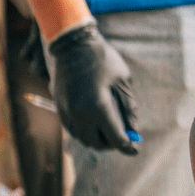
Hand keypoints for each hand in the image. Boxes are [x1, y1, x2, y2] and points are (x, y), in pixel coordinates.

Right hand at [47, 22, 140, 154]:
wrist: (73, 46)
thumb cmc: (102, 60)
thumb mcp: (123, 81)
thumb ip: (129, 108)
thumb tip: (133, 130)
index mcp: (99, 107)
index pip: (116, 138)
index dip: (127, 146)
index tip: (134, 149)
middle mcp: (81, 114)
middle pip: (98, 143)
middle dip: (112, 145)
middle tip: (122, 139)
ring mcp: (68, 113)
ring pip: (84, 139)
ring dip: (97, 140)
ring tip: (108, 132)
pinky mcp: (60, 110)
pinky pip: (73, 131)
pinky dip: (85, 133)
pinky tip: (93, 124)